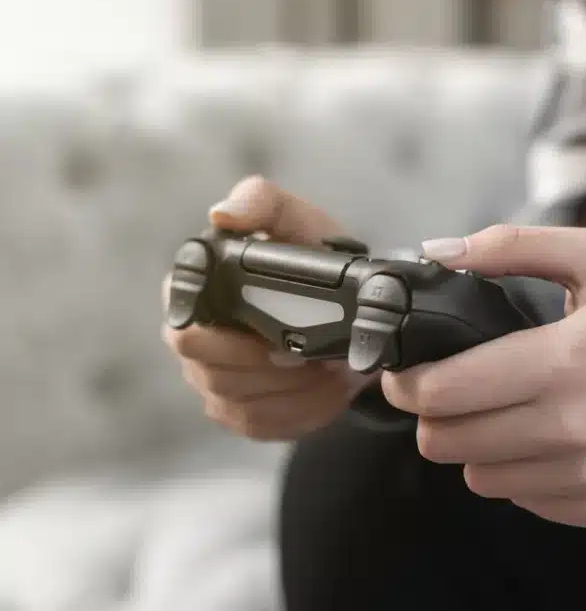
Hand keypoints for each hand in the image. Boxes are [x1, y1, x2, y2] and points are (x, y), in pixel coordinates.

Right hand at [162, 176, 374, 440]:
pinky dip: (302, 412)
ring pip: (240, 405)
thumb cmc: (313, 256)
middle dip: (271, 371)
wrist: (354, 304)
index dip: (230, 344)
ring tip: (330, 369)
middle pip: (213, 375)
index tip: (281, 341)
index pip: (185, 331)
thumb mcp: (296, 220)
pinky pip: (261, 427)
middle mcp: (194, 341)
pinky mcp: (242, 414)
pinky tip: (329, 389)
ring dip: (294, 392)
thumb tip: (223, 214)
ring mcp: (213, 382)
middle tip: (316, 356)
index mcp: (194, 292)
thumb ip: (262, 203)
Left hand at [382, 225, 585, 527]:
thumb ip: (513, 246)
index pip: (444, 391)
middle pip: (446, 442)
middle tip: (452, 390)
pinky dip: (518, 472)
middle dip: (434, 414)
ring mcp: (584, 475)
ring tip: (503, 412)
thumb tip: (438, 251)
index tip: (405, 370)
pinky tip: (543, 439)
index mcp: (563, 361)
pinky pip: (520, 499)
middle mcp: (570, 428)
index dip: (407, 381)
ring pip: (476, 478)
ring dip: (475, 446)